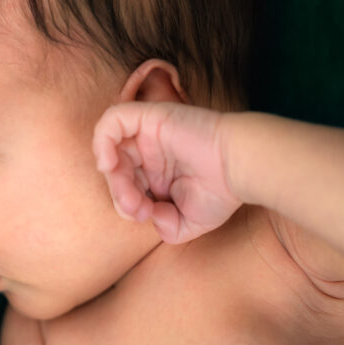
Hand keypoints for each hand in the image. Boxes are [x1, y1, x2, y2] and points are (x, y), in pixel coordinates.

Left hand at [92, 102, 241, 243]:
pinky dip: (102, 140)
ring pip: (110, 146)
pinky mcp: (151, 117)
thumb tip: (150, 219)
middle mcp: (149, 152)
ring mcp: (149, 133)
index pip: (124, 187)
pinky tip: (109, 164)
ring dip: (111, 172)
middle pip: (115, 170)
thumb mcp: (188, 222)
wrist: (241, 168)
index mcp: (155, 173)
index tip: (146, 216)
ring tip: (125, 189)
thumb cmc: (222, 192)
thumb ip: (166, 228)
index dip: (126, 205)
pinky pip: (113, 120)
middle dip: (120, 193)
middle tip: (137, 208)